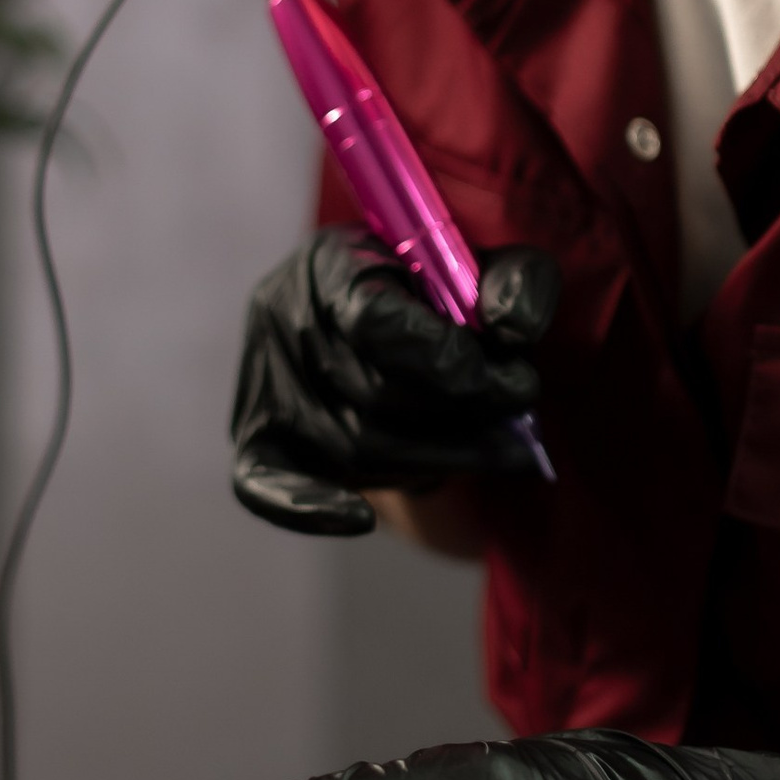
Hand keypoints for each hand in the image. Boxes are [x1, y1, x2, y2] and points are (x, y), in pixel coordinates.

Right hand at [229, 228, 560, 537]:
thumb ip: (517, 284)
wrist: (384, 325)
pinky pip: (264, 485)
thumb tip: (513, 330)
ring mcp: (266, 382)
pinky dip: (310, 507)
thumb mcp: (491, 270)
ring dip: (438, 458)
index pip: (375, 318)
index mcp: (335, 261)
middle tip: (521, 416)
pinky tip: (359, 518)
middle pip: (373, 391)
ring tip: (499, 449)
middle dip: (461, 413)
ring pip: (352, 446)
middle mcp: (286, 317)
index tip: (515, 381)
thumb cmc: (441, 293)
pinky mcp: (258, 439)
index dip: (446, 358)